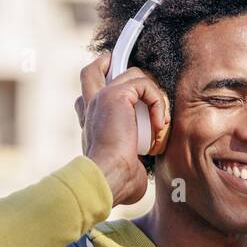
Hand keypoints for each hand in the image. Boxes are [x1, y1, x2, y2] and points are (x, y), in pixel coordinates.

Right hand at [74, 52, 169, 206]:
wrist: (107, 177)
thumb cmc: (116, 182)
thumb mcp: (125, 166)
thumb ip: (131, 159)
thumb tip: (139, 169)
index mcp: (90, 124)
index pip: (87, 97)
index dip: (102, 89)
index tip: (125, 92)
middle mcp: (91, 108)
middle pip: (93, 71)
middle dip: (112, 64)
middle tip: (134, 75)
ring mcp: (101, 98)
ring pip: (131, 74)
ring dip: (153, 95)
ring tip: (159, 122)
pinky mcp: (116, 95)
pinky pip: (144, 85)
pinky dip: (158, 102)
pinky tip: (159, 125)